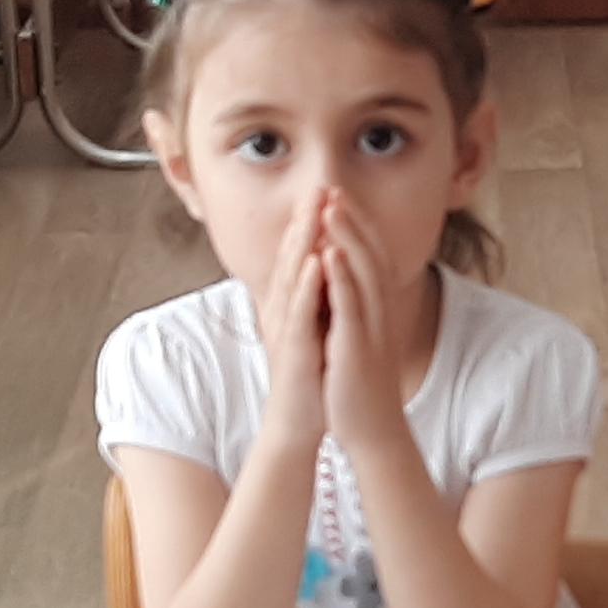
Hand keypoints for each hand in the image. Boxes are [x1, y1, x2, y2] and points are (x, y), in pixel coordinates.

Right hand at [256, 187, 331, 453]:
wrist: (299, 422)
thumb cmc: (308, 376)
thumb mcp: (312, 327)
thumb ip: (313, 299)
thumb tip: (324, 269)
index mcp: (289, 304)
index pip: (300, 255)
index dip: (310, 222)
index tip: (325, 191)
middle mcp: (282, 310)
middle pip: (293, 256)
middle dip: (306, 220)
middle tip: (319, 185)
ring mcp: (285, 328)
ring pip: (293, 277)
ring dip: (303, 241)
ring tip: (316, 209)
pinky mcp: (294, 349)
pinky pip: (300, 311)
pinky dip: (308, 284)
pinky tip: (319, 260)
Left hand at [315, 190, 410, 453]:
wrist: (372, 431)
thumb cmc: (358, 386)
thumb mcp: (358, 339)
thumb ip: (352, 310)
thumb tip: (341, 286)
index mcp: (377, 310)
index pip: (371, 256)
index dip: (357, 224)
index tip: (338, 196)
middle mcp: (380, 312)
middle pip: (369, 254)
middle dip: (351, 219)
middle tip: (333, 187)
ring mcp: (371, 328)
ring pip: (362, 272)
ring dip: (347, 236)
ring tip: (331, 206)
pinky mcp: (358, 346)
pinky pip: (352, 305)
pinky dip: (342, 276)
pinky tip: (332, 251)